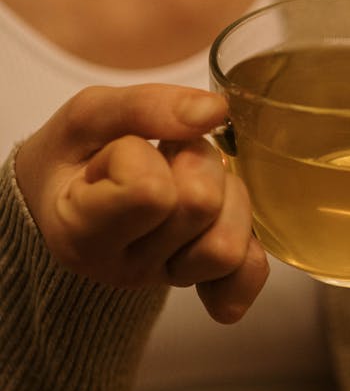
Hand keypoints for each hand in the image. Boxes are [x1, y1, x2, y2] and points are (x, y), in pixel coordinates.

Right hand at [14, 84, 268, 322]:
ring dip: (224, 194)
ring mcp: (165, 281)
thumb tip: (214, 111)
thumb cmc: (71, 157)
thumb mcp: (87, 116)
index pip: (149, 191)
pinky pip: (247, 275)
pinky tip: (222, 217)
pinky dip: (249, 244)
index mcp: (81, 234)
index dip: (140, 152)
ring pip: (230, 244)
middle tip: (163, 154)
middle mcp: (124, 270)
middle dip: (192, 160)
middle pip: (201, 207)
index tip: (115, 152)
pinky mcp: (199, 284)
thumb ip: (144, 106)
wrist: (59, 202)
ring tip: (189, 180)